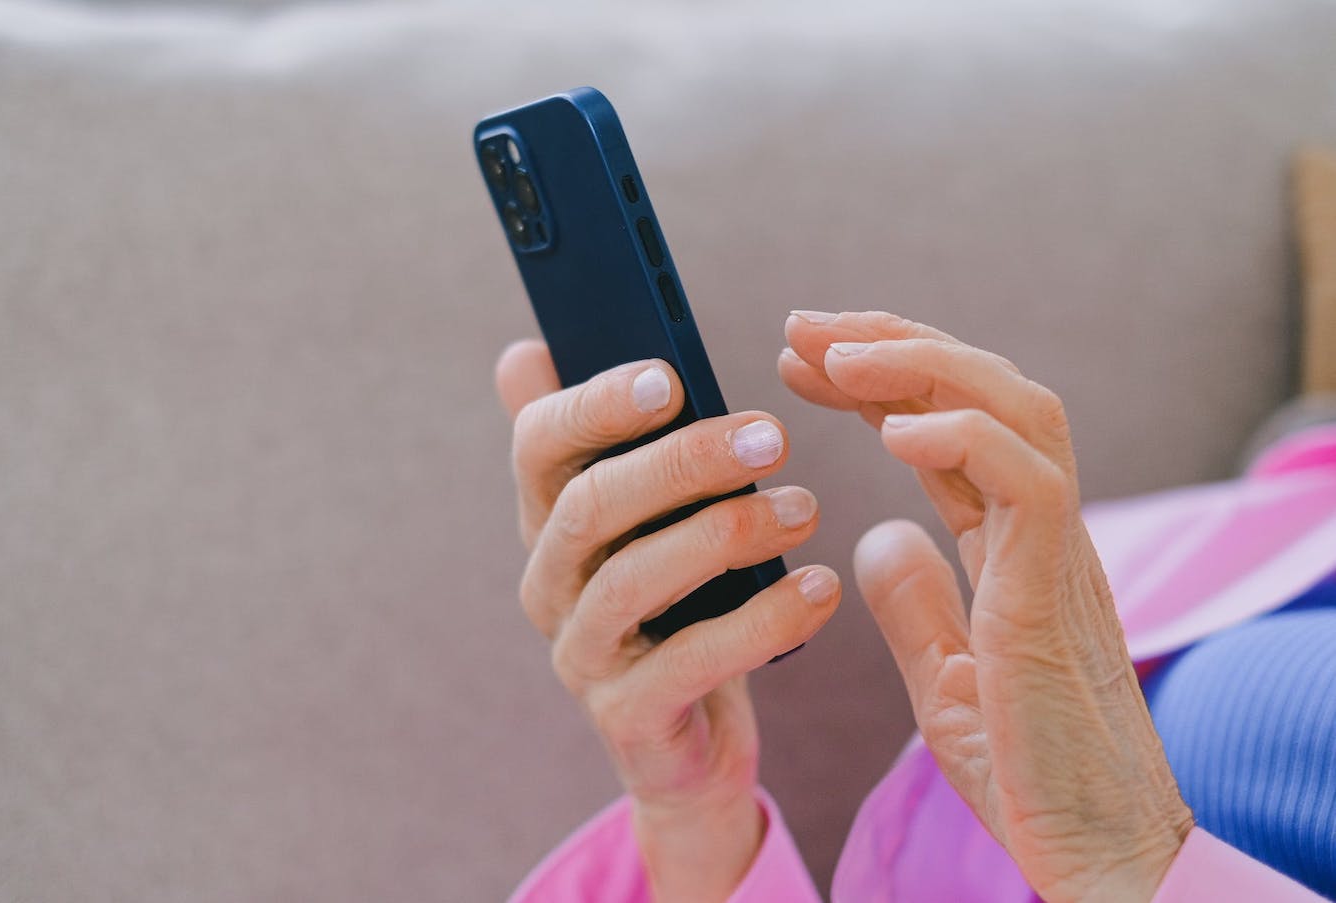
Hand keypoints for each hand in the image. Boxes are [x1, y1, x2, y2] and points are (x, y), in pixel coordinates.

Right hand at [495, 340, 840, 902]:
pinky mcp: (627, 716)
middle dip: (680, 462)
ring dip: (725, 533)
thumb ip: (596, 440)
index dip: (595, 405)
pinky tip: (819, 589)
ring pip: (633, 579)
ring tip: (806, 509)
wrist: (690, 739)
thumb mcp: (640, 519)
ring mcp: (581, 653)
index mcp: (548, 518)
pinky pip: (689, 662)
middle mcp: (547, 582)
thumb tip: (525, 350)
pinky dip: (758, 623)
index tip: (670, 376)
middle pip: (588, 505)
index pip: (538, 446)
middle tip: (770, 435)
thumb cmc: (675, 604)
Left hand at [780, 311, 1193, 901]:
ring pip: (1016, 410)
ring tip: (838, 351)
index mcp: (1011, 545)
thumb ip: (915, 603)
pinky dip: (965, 440)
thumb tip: (872, 539)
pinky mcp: (1055, 592)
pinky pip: (1027, 483)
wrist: (1089, 848)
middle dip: (891, 344)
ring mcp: (1057, 553)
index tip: (800, 359)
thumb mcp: (943, 677)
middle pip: (983, 393)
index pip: (945, 429)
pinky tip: (895, 431)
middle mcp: (1041, 530)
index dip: (877, 381)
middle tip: (802, 327)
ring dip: (921, 366)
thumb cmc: (1027, 768)